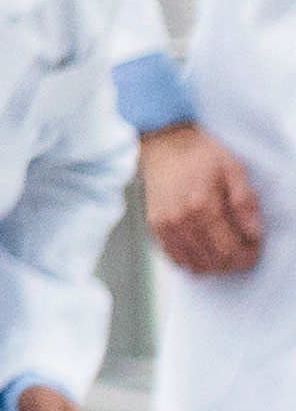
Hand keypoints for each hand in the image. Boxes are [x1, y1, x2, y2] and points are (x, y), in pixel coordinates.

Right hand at [141, 125, 266, 274]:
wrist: (166, 145)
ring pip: (194, 265)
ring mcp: (164, 226)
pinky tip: (204, 252)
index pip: (230, 249)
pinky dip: (192, 262)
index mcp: (202, 206)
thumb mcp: (234, 169)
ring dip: (214, 265)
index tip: (255, 247)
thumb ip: (245, 202)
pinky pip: (175, 259)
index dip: (248, 254)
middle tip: (244, 250)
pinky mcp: (154, 228)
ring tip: (225, 252)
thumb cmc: (202, 155)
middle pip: (213, 261)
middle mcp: (180, 221)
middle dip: (234, 262)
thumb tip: (253, 233)